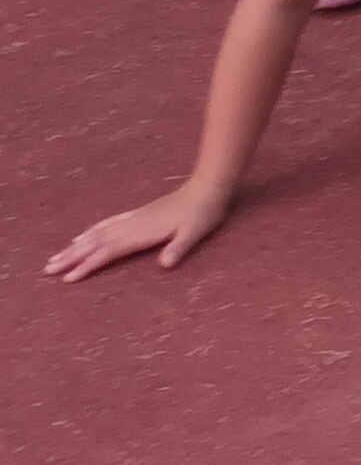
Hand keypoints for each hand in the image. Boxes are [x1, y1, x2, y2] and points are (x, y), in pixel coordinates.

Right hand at [47, 183, 230, 281]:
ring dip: (76, 246)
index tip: (68, 278)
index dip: (88, 265)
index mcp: (142, 233)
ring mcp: (133, 218)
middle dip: (71, 256)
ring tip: (56, 257)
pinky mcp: (137, 214)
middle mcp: (132, 225)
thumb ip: (180, 247)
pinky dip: (91, 232)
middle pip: (95, 243)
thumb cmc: (204, 213)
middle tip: (48, 270)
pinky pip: (107, 224)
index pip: (109, 251)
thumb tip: (165, 264)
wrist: (208, 187)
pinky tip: (82, 236)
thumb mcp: (196, 232)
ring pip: (97, 234)